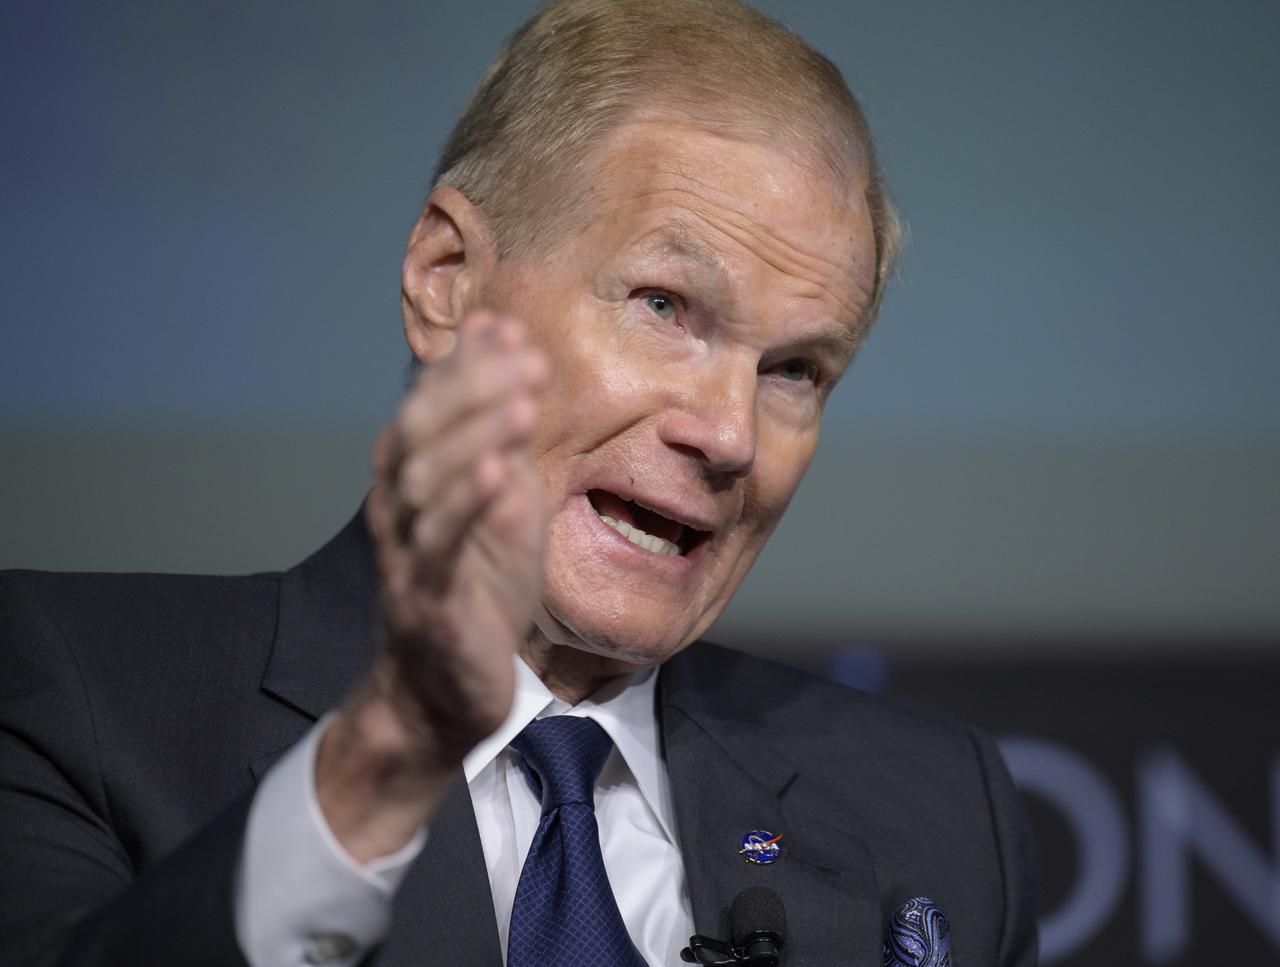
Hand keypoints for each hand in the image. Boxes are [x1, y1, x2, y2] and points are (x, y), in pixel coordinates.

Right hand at [317, 311, 548, 860]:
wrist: (448, 691)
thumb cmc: (480, 590)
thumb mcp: (503, 506)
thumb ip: (502, 439)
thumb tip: (511, 357)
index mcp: (414, 481)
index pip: (430, 407)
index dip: (466, 367)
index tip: (510, 329)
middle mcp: (398, 510)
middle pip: (418, 434)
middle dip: (473, 389)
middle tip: (527, 356)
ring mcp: (407, 556)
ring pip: (425, 484)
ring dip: (474, 436)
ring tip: (521, 402)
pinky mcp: (427, 602)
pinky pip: (441, 548)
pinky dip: (466, 506)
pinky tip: (496, 472)